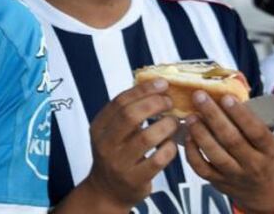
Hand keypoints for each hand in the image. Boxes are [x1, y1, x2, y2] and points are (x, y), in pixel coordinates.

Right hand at [80, 80, 179, 208]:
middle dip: (155, 104)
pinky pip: (158, 159)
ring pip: (147, 137)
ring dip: (166, 125)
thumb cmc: (115, 153)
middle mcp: (105, 144)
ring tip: (174, 122)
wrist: (107, 190)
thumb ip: (127, 112)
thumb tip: (156, 86)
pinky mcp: (134, 179)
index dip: (143, 90)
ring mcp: (119, 163)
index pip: (120, 101)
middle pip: (131, 116)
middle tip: (170, 102)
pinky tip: (172, 144)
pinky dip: (169, 148)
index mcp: (99, 127)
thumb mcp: (111, 131)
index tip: (162, 83)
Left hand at [183, 92, 273, 213]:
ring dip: (201, 133)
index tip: (225, 96)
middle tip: (199, 96)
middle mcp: (253, 164)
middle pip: (232, 140)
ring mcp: (235, 175)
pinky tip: (188, 136)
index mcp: (269, 149)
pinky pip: (202, 169)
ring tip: (190, 116)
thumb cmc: (262, 154)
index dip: (240, 114)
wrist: (264, 192)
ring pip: (216, 155)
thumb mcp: (267, 136)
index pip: (256, 131)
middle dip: (214, 116)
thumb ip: (251, 114)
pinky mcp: (219, 183)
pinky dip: (192, 153)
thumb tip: (232, 81)